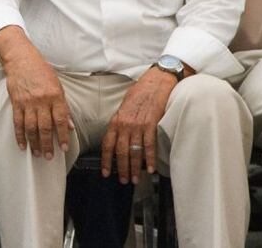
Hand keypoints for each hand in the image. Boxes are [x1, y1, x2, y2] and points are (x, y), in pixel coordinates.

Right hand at [0, 26, 73, 158]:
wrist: (21, 59)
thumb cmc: (42, 71)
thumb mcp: (58, 85)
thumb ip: (64, 106)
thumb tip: (70, 125)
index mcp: (55, 96)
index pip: (61, 120)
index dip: (63, 136)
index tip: (64, 148)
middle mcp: (42, 101)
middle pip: (45, 127)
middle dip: (48, 144)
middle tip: (49, 156)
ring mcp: (28, 103)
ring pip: (31, 128)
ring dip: (35, 143)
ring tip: (37, 153)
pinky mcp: (16, 103)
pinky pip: (18, 123)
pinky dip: (19, 135)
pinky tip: (22, 145)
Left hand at [100, 67, 176, 183]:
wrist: (155, 81)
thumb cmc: (140, 91)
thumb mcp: (125, 106)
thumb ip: (121, 122)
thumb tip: (119, 136)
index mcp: (116, 120)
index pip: (107, 144)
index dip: (106, 160)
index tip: (106, 172)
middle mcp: (125, 124)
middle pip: (121, 152)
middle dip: (121, 169)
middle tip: (123, 180)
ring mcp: (138, 125)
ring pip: (134, 152)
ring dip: (134, 168)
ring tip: (135, 179)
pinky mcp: (151, 124)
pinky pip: (149, 146)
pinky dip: (149, 159)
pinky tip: (150, 169)